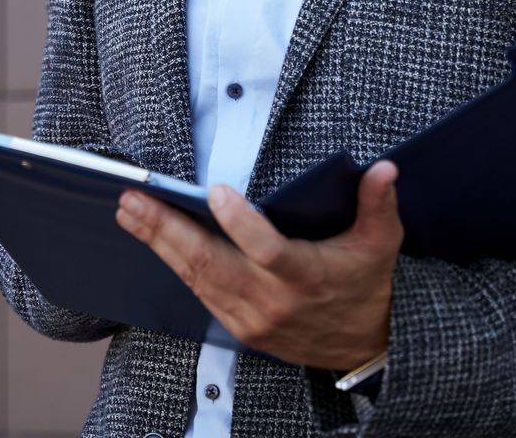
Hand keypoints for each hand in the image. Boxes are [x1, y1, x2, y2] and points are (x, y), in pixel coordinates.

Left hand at [116, 160, 402, 369]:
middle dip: (166, 229)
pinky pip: (200, 292)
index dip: (240, 223)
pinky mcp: (240, 328)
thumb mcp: (382, 243)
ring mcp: (253, 318)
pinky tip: (152, 237)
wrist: (368, 346)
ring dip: (159, 243)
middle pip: (211, 264)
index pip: (268, 251)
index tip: (216, 191)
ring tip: (130, 211)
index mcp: (309, 277)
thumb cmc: (369, 283)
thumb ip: (378, 204)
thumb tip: (384, 168)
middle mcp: (275, 302)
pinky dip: (173, 263)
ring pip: (196, 278)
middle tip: (134, 198)